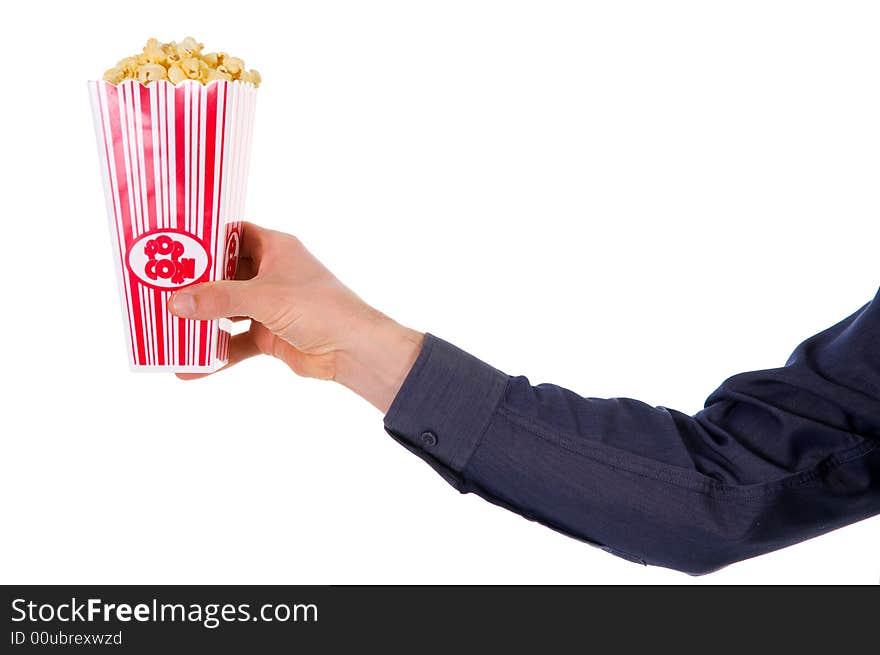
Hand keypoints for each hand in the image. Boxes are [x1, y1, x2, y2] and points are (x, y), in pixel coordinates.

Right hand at [168, 222, 423, 412]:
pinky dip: (216, 354)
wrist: (354, 350)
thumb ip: (219, 299)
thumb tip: (175, 302)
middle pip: (223, 274)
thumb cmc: (319, 308)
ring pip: (227, 309)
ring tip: (165, 327)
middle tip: (155, 289)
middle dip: (193, 285)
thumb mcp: (264, 297)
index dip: (203, 238)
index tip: (170, 245)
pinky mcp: (270, 335)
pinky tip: (190, 368)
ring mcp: (270, 305)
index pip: (232, 234)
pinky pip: (235, 342)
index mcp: (275, 248)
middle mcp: (271, 273)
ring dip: (201, 321)